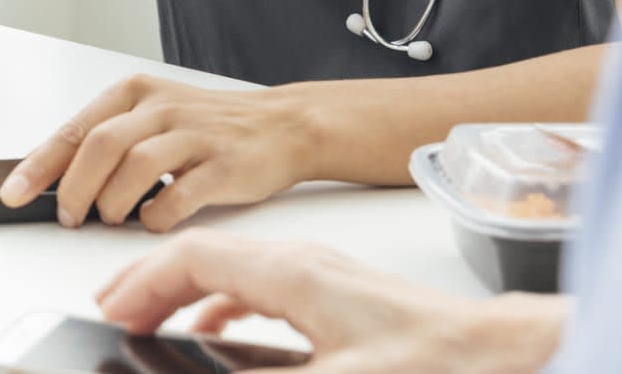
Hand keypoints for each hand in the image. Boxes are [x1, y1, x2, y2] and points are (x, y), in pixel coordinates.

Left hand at [0, 75, 316, 232]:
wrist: (281, 125)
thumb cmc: (208, 125)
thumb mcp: (152, 116)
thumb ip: (107, 139)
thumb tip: (53, 179)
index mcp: (135, 93)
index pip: (75, 129)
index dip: (39, 165)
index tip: (13, 193)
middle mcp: (162, 108)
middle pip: (100, 146)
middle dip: (73, 190)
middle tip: (69, 217)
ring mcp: (195, 135)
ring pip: (135, 166)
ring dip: (112, 203)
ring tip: (110, 218)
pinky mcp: (224, 165)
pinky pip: (180, 195)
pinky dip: (157, 216)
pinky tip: (152, 220)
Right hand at [96, 233, 562, 373]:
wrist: (512, 356)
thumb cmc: (440, 364)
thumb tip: (200, 371)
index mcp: (293, 273)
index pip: (192, 257)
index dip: (141, 284)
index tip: (109, 313)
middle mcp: (305, 264)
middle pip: (206, 259)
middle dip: (154, 285)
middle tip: (116, 312)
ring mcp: (327, 279)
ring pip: (235, 273)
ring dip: (188, 294)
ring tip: (156, 322)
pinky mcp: (346, 300)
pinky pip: (265, 290)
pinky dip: (225, 305)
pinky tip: (222, 333)